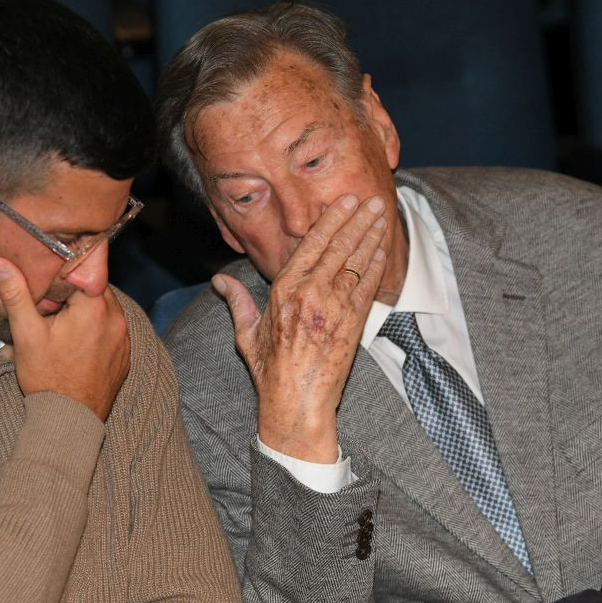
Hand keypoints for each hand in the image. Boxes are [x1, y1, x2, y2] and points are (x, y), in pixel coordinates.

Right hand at [0, 258, 129, 421]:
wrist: (69, 421)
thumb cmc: (46, 378)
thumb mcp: (26, 334)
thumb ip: (16, 294)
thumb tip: (0, 263)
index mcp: (94, 307)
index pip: (87, 269)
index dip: (68, 270)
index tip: (51, 276)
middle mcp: (117, 319)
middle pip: (96, 288)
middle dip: (76, 291)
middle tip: (53, 304)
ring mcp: (124, 338)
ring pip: (106, 308)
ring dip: (87, 310)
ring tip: (63, 324)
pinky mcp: (125, 354)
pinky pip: (113, 329)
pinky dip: (97, 329)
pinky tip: (77, 343)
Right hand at [213, 194, 387, 462]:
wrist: (296, 404)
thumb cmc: (270, 371)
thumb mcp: (246, 334)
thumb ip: (237, 301)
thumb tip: (218, 280)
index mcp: (283, 291)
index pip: (311, 245)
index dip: (330, 219)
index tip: (344, 201)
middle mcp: (310, 295)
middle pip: (338, 247)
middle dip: (357, 219)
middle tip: (372, 198)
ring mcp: (334, 309)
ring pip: (356, 262)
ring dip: (371, 235)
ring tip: (382, 214)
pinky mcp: (352, 325)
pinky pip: (367, 287)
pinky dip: (376, 266)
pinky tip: (383, 248)